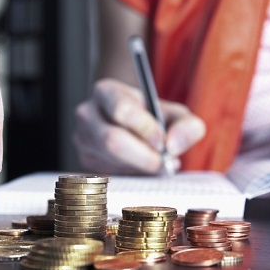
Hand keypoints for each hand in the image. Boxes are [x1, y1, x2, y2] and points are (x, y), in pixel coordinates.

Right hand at [73, 79, 204, 174]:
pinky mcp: (84, 162)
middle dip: (144, 157)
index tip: (164, 143)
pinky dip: (131, 177)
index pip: (122, 110)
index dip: (147, 129)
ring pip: (111, 162)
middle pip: (112, 141)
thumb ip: (187, 126)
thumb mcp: (175, 114)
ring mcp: (82, 139)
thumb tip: (173, 146)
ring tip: (156, 163)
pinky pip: (109, 176)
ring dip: (139, 169)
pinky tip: (141, 169)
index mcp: (106, 92)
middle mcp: (87, 113)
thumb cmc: (153, 117)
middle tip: (165, 164)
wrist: (131, 125)